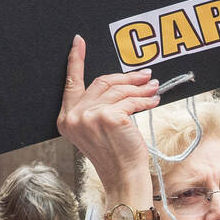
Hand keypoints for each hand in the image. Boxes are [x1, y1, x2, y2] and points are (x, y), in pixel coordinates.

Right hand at [56, 35, 158, 207]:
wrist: (123, 178)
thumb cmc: (114, 156)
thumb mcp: (98, 129)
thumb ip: (98, 107)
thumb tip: (121, 82)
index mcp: (66, 119)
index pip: (71, 83)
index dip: (75, 59)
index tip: (79, 41)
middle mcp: (74, 116)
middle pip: (102, 82)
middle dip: (126, 77)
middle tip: (145, 75)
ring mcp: (89, 116)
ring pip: (119, 90)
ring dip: (140, 88)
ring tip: (153, 88)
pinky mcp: (109, 117)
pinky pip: (131, 101)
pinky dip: (145, 100)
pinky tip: (153, 101)